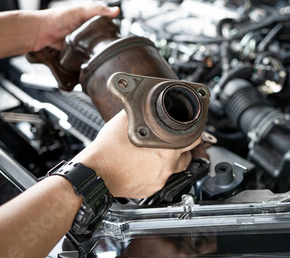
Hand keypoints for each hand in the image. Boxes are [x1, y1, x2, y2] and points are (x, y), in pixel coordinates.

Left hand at [30, 4, 119, 51]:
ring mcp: (80, 41)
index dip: (113, 28)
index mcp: (89, 18)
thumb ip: (97, 10)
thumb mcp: (80, 11)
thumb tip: (116, 10)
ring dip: (95, 51)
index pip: (106, 23)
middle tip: (110, 46)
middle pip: (101, 38)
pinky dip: (86, 57)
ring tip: (101, 54)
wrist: (39, 32)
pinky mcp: (75, 51)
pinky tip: (90, 58)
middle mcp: (85, 30)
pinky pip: (84, 56)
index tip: (119, 34)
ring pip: (93, 48)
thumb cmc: (56, 18)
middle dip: (104, 42)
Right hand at [73, 110, 197, 198]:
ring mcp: (159, 180)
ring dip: (168, 161)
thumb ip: (139, 110)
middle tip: (171, 142)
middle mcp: (167, 167)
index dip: (193, 133)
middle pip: (186, 156)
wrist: (95, 174)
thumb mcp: (125, 120)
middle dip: (181, 148)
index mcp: (167, 148)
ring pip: (173, 169)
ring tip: (154, 154)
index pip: (194, 140)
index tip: (191, 130)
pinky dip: (155, 172)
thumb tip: (141, 99)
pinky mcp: (150, 190)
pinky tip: (143, 166)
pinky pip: (159, 180)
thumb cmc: (108, 150)